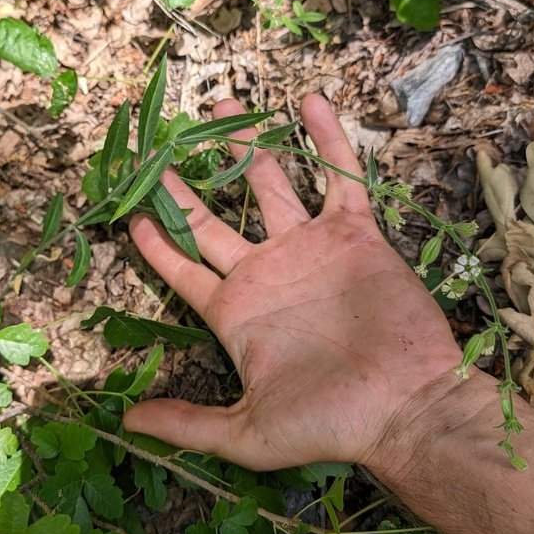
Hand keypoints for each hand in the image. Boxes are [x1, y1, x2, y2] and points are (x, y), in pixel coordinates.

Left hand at [123, 94, 466, 471]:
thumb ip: (187, 423)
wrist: (406, 408)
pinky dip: (328, 140)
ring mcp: (309, 249)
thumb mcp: (246, 432)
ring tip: (224, 109)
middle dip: (188, 186)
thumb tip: (126, 419)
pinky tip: (310, 100)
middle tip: (161, 150)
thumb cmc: (328, 422)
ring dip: (249, 148)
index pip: (183, 268)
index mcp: (235, 310)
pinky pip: (340, 178)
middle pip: (215, 219)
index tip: (128, 214)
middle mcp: (266, 272)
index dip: (155, 242)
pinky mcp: (355, 235)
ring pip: (271, 185)